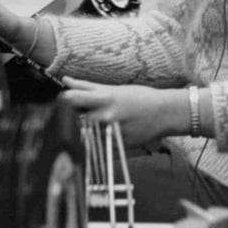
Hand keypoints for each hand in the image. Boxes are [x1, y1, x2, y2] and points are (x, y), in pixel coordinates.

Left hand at [61, 78, 186, 148]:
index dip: (64, 100)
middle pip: (75, 118)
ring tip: (105, 120)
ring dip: (88, 127)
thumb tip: (65, 80)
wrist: (164, 114)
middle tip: (86, 110)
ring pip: (86, 132)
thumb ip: (86, 86)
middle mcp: (105, 118)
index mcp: (104, 100)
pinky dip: (100, 137)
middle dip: (76, 115)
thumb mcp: (113, 89)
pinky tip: (112, 130)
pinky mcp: (115, 147)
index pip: (71, 99)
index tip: (64, 100)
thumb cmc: (139, 97)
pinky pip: (98, 143)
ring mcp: (110, 134)